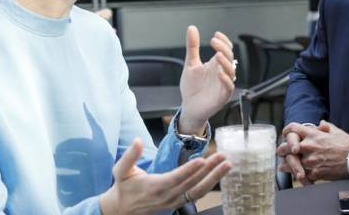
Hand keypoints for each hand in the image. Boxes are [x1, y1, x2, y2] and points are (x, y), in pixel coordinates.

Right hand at [99, 138, 230, 214]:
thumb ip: (130, 156)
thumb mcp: (121, 170)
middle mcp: (166, 196)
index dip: (188, 170)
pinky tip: (219, 173)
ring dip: (214, 178)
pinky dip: (209, 184)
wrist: (122, 209)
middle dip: (208, 170)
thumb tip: (137, 141)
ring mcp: (174, 201)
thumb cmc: (123, 187)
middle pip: (191, 183)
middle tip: (222, 157)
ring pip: (197, 191)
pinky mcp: (178, 202)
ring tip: (227, 165)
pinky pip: (196, 194)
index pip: (174, 178)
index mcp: (153, 187)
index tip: (202, 160)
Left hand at [179, 26, 235, 133]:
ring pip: (231, 71)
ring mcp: (223, 84)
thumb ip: (192, 47)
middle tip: (214, 41)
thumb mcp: (190, 64)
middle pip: (229, 57)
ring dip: (226, 63)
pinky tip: (219, 73)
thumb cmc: (192, 88)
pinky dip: (225, 80)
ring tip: (218, 55)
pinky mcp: (222, 96)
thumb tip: (192, 28)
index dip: (224, 41)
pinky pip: (228, 87)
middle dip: (223, 48)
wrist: (188, 108)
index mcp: (216, 64)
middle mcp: (222, 72)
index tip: (215, 35)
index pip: (226, 49)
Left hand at [279, 121, 348, 181]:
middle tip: (281, 152)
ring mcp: (311, 160)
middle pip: (287, 147)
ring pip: (291, 163)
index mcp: (313, 134)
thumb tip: (321, 124)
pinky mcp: (315, 173)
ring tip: (283, 166)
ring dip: (286, 165)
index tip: (285, 134)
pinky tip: (297, 176)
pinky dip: (299, 176)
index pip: (293, 128)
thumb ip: (326, 127)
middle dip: (282, 150)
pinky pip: (302, 175)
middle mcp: (309, 146)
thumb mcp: (336, 131)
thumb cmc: (347, 144)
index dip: (287, 130)